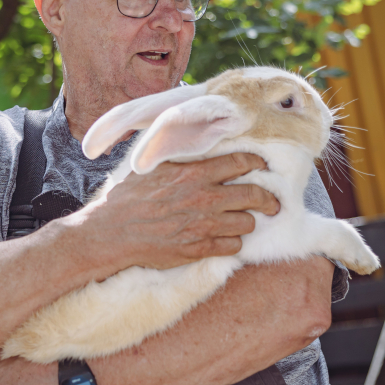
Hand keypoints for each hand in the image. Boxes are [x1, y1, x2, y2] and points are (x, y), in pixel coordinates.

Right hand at [73, 152, 279, 271]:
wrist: (112, 232)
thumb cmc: (129, 197)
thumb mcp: (153, 165)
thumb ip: (176, 153)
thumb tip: (189, 135)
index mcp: (194, 173)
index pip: (241, 162)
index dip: (258, 164)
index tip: (263, 167)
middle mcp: (204, 198)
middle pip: (254, 195)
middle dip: (269, 199)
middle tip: (272, 202)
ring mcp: (203, 225)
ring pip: (247, 223)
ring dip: (248, 221)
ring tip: (244, 221)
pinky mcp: (199, 249)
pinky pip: (233, 246)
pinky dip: (233, 242)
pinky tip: (226, 238)